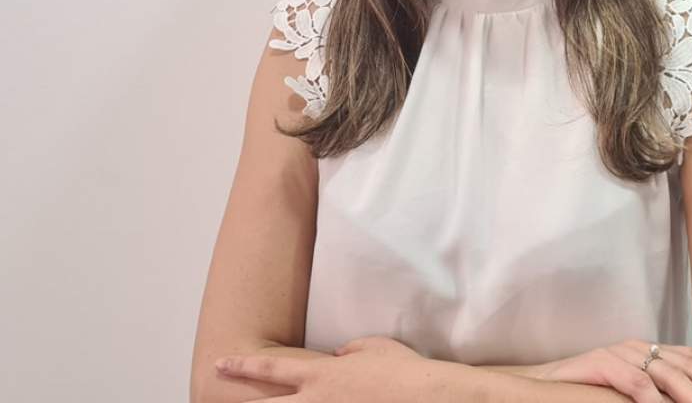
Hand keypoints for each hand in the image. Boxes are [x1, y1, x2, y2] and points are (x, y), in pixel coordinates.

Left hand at [214, 335, 426, 401]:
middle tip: (210, 395)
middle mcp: (317, 401)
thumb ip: (350, 350)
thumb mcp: (374, 347)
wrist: (427, 396)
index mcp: (321, 374)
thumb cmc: (403, 370)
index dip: (243, 364)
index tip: (220, 362)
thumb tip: (338, 355)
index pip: (272, 368)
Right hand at [531, 339, 691, 402]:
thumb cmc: (590, 392)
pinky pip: (633, 381)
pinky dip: (652, 396)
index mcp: (651, 352)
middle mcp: (641, 348)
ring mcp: (621, 353)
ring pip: (666, 372)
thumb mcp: (632, 392)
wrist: (544, 384)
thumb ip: (659, 394)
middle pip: (688, 364)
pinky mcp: (601, 363)